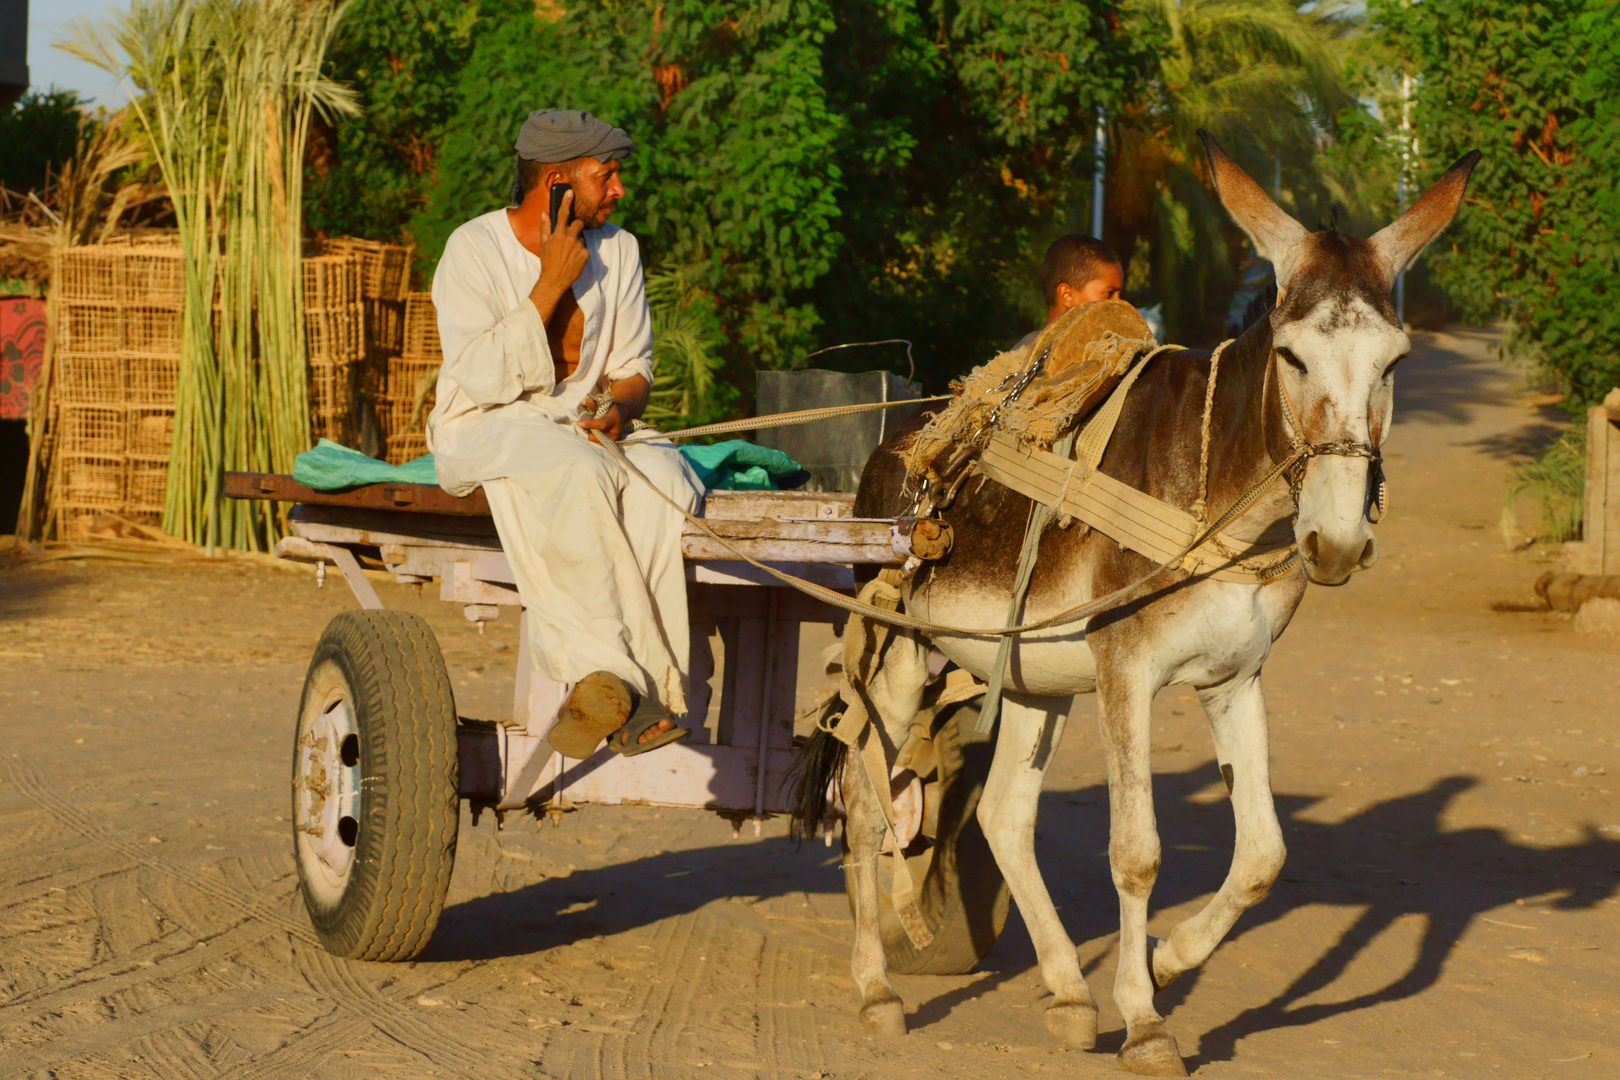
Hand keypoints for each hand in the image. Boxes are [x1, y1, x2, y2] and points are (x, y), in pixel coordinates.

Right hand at [528, 189, 587, 320]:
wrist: (555, 280)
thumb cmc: (547, 261)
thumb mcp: (543, 244)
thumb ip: (545, 227)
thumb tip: (544, 213)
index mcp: (558, 234)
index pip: (562, 214)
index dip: (566, 202)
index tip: (570, 192)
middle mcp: (569, 238)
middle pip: (578, 224)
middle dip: (576, 226)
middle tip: (570, 234)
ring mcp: (579, 246)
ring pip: (581, 237)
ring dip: (577, 241)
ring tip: (568, 252)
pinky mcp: (586, 254)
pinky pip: (585, 248)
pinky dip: (580, 252)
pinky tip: (573, 259)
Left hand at [578, 396, 623, 442]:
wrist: (620, 414)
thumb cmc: (610, 407)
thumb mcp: (604, 403)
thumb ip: (595, 404)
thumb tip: (587, 401)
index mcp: (615, 418)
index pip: (602, 424)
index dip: (590, 424)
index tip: (579, 423)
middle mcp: (616, 430)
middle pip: (598, 433)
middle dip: (587, 429)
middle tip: (581, 424)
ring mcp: (614, 438)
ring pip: (596, 438)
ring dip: (588, 433)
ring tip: (587, 426)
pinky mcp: (611, 442)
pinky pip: (597, 441)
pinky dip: (591, 436)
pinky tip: (590, 430)